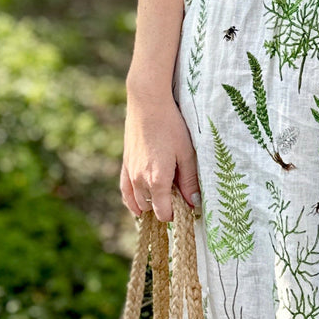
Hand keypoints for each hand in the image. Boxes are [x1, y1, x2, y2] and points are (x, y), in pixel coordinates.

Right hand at [120, 84, 200, 221]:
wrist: (147, 103)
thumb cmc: (171, 126)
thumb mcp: (187, 154)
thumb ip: (189, 181)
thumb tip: (193, 204)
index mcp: (157, 180)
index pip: (164, 213)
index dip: (176, 215)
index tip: (187, 209)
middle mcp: (140, 180)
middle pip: (152, 209)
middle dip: (165, 208)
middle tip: (179, 199)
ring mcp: (130, 173)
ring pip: (138, 203)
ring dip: (150, 205)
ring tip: (163, 200)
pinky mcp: (125, 164)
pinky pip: (125, 192)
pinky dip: (132, 201)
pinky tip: (139, 207)